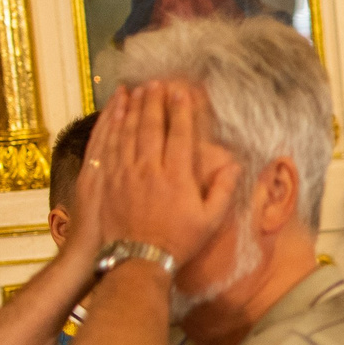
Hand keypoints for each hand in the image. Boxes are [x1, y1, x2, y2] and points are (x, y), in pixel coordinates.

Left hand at [82, 80, 239, 268]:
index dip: (181, 111)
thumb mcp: (210, 221)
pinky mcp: (108, 181)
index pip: (180, 135)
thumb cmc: (178, 241)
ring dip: (133, 109)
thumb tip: (235, 165)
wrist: (139, 260)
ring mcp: (126, 174)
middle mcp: (151, 169)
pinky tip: (116, 115)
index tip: (180, 93)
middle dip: (154, 102)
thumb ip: (223, 191)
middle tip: (156, 84)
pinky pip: (110, 147)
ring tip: (136, 91)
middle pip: (151, 127)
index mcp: (177, 176)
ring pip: (128, 132)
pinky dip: (113, 127)